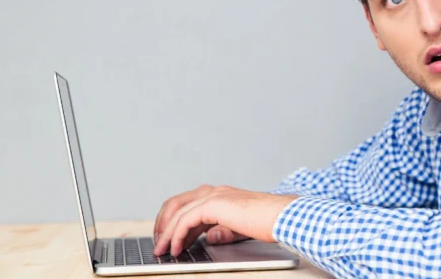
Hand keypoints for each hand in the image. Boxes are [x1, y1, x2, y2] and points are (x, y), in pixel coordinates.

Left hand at [152, 184, 298, 256]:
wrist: (281, 216)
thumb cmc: (268, 221)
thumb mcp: (239, 228)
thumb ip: (223, 231)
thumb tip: (210, 237)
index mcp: (221, 195)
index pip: (187, 204)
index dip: (173, 222)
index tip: (168, 240)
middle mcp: (214, 191)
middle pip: (176, 203)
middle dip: (162, 223)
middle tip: (159, 243)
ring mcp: (214, 195)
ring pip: (177, 211)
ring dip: (166, 231)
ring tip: (162, 249)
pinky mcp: (214, 205)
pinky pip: (185, 220)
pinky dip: (177, 235)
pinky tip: (176, 248)